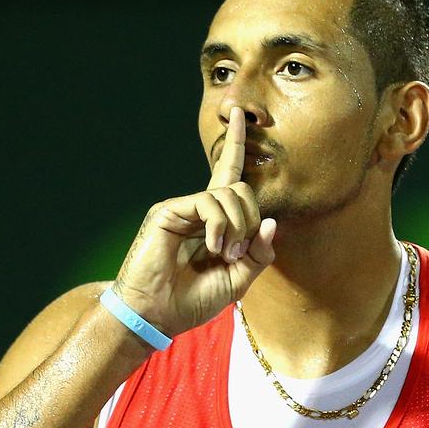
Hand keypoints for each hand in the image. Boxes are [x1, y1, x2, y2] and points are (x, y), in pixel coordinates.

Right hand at [112, 107, 275, 335]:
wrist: (157, 315)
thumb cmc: (193, 299)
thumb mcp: (238, 280)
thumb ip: (258, 253)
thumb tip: (271, 221)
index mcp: (216, 221)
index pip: (230, 175)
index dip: (236, 144)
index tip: (238, 112)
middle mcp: (200, 209)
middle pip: (241, 188)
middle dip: (250, 220)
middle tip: (238, 251)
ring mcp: (184, 207)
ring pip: (229, 194)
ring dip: (237, 227)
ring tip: (224, 253)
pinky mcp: (168, 210)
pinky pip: (208, 202)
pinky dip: (219, 226)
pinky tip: (213, 247)